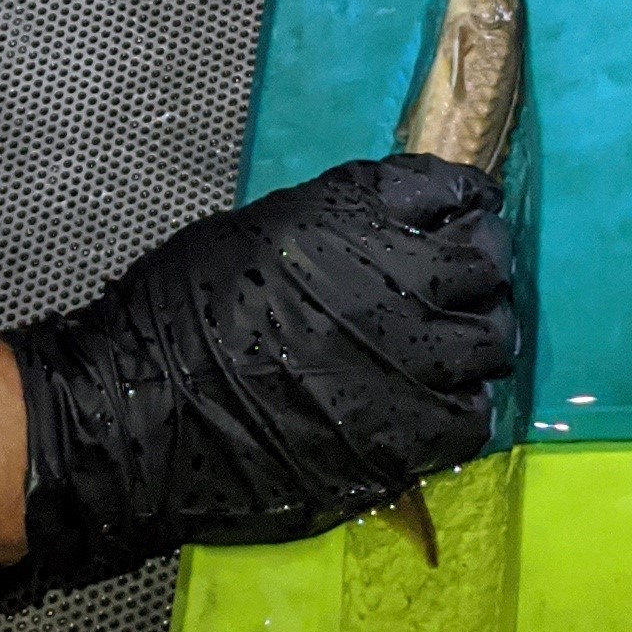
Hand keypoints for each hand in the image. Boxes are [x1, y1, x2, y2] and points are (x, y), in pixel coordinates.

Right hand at [0, 156, 516, 607]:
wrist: (137, 414)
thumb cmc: (174, 314)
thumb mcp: (254, 230)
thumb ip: (334, 227)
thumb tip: (381, 233)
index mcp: (356, 216)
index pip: (452, 191)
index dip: (464, 203)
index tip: (465, 213)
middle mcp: (402, 283)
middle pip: (490, 264)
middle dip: (481, 267)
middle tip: (460, 283)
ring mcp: (414, 366)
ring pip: (494, 343)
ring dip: (477, 338)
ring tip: (448, 347)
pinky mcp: (408, 440)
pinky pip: (472, 419)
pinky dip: (461, 406)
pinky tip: (433, 405)